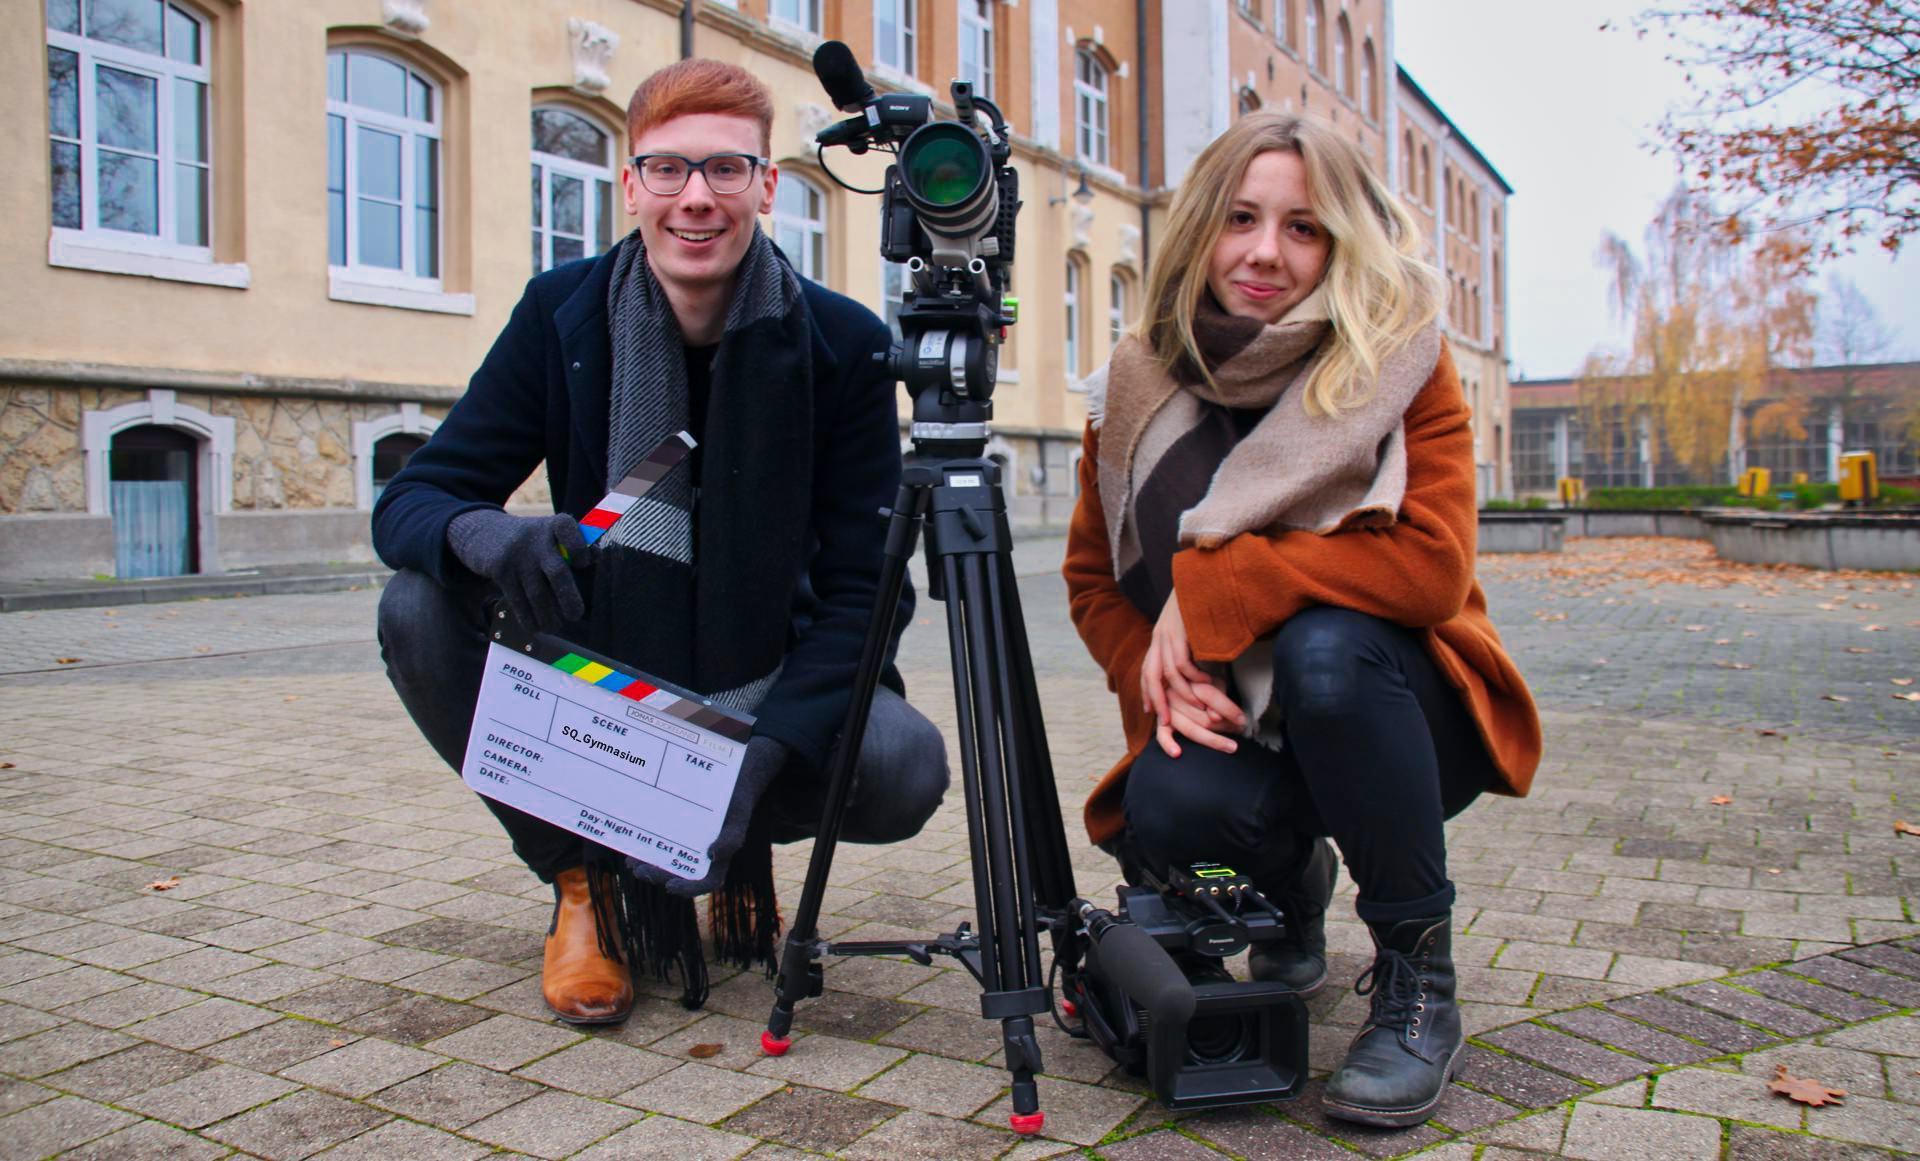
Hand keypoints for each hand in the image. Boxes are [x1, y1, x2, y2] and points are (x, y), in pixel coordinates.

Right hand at [446, 510, 587, 633]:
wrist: (485, 533)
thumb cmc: (533, 540)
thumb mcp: (551, 534)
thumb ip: (575, 544)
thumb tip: (596, 556)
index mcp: (554, 525)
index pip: (569, 529)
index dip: (579, 548)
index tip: (583, 563)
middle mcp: (535, 537)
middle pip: (557, 571)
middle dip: (568, 598)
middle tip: (575, 615)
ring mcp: (516, 555)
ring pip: (537, 593)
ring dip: (548, 616)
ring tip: (555, 626)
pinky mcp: (500, 570)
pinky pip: (517, 600)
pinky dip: (528, 617)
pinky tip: (536, 627)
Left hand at [627, 735, 788, 896]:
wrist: (731, 782)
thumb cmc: (736, 804)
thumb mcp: (737, 820)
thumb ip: (730, 840)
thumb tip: (713, 855)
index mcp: (717, 860)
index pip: (705, 882)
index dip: (688, 889)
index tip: (670, 886)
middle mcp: (699, 856)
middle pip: (678, 874)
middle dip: (658, 875)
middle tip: (640, 870)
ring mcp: (685, 845)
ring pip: (664, 862)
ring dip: (647, 865)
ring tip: (631, 863)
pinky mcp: (674, 831)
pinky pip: (659, 842)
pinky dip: (645, 846)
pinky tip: (631, 844)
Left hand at [1140, 593, 1244, 757]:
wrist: (1203, 575)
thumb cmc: (1201, 602)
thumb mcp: (1188, 627)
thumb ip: (1185, 645)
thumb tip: (1193, 666)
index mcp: (1158, 637)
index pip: (1147, 670)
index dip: (1147, 693)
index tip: (1153, 712)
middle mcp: (1158, 637)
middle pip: (1151, 677)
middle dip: (1158, 701)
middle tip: (1167, 722)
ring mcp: (1168, 634)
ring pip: (1169, 674)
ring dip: (1183, 693)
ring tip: (1198, 706)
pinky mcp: (1181, 632)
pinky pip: (1184, 663)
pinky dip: (1195, 677)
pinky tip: (1207, 683)